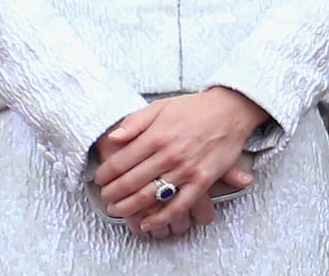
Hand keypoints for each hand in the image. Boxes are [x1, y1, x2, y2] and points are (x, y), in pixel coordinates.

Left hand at [94, 88, 265, 233]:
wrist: (229, 111)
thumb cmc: (193, 108)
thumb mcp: (160, 106)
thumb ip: (135, 122)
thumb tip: (113, 137)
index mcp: (157, 135)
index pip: (122, 160)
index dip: (106, 173)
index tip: (99, 179)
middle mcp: (169, 154)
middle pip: (132, 181)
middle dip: (113, 193)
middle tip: (105, 198)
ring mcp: (186, 170)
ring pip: (151, 196)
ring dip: (130, 207)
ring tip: (117, 211)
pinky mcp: (202, 182)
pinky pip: (178, 206)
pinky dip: (160, 218)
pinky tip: (146, 223)